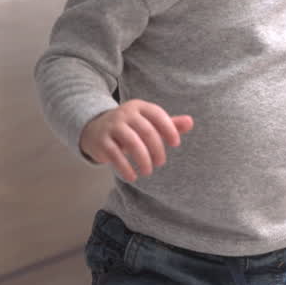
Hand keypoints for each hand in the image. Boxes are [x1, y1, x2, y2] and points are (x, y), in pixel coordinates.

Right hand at [79, 99, 193, 182]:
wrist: (95, 129)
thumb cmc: (130, 127)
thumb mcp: (149, 123)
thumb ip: (170, 124)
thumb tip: (191, 122)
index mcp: (139, 107)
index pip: (158, 115)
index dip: (169, 129)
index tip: (176, 144)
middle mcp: (125, 114)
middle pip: (147, 131)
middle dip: (157, 149)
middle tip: (160, 163)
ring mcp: (112, 127)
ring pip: (132, 143)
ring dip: (143, 159)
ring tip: (148, 171)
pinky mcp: (102, 141)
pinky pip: (115, 155)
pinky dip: (126, 168)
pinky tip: (132, 177)